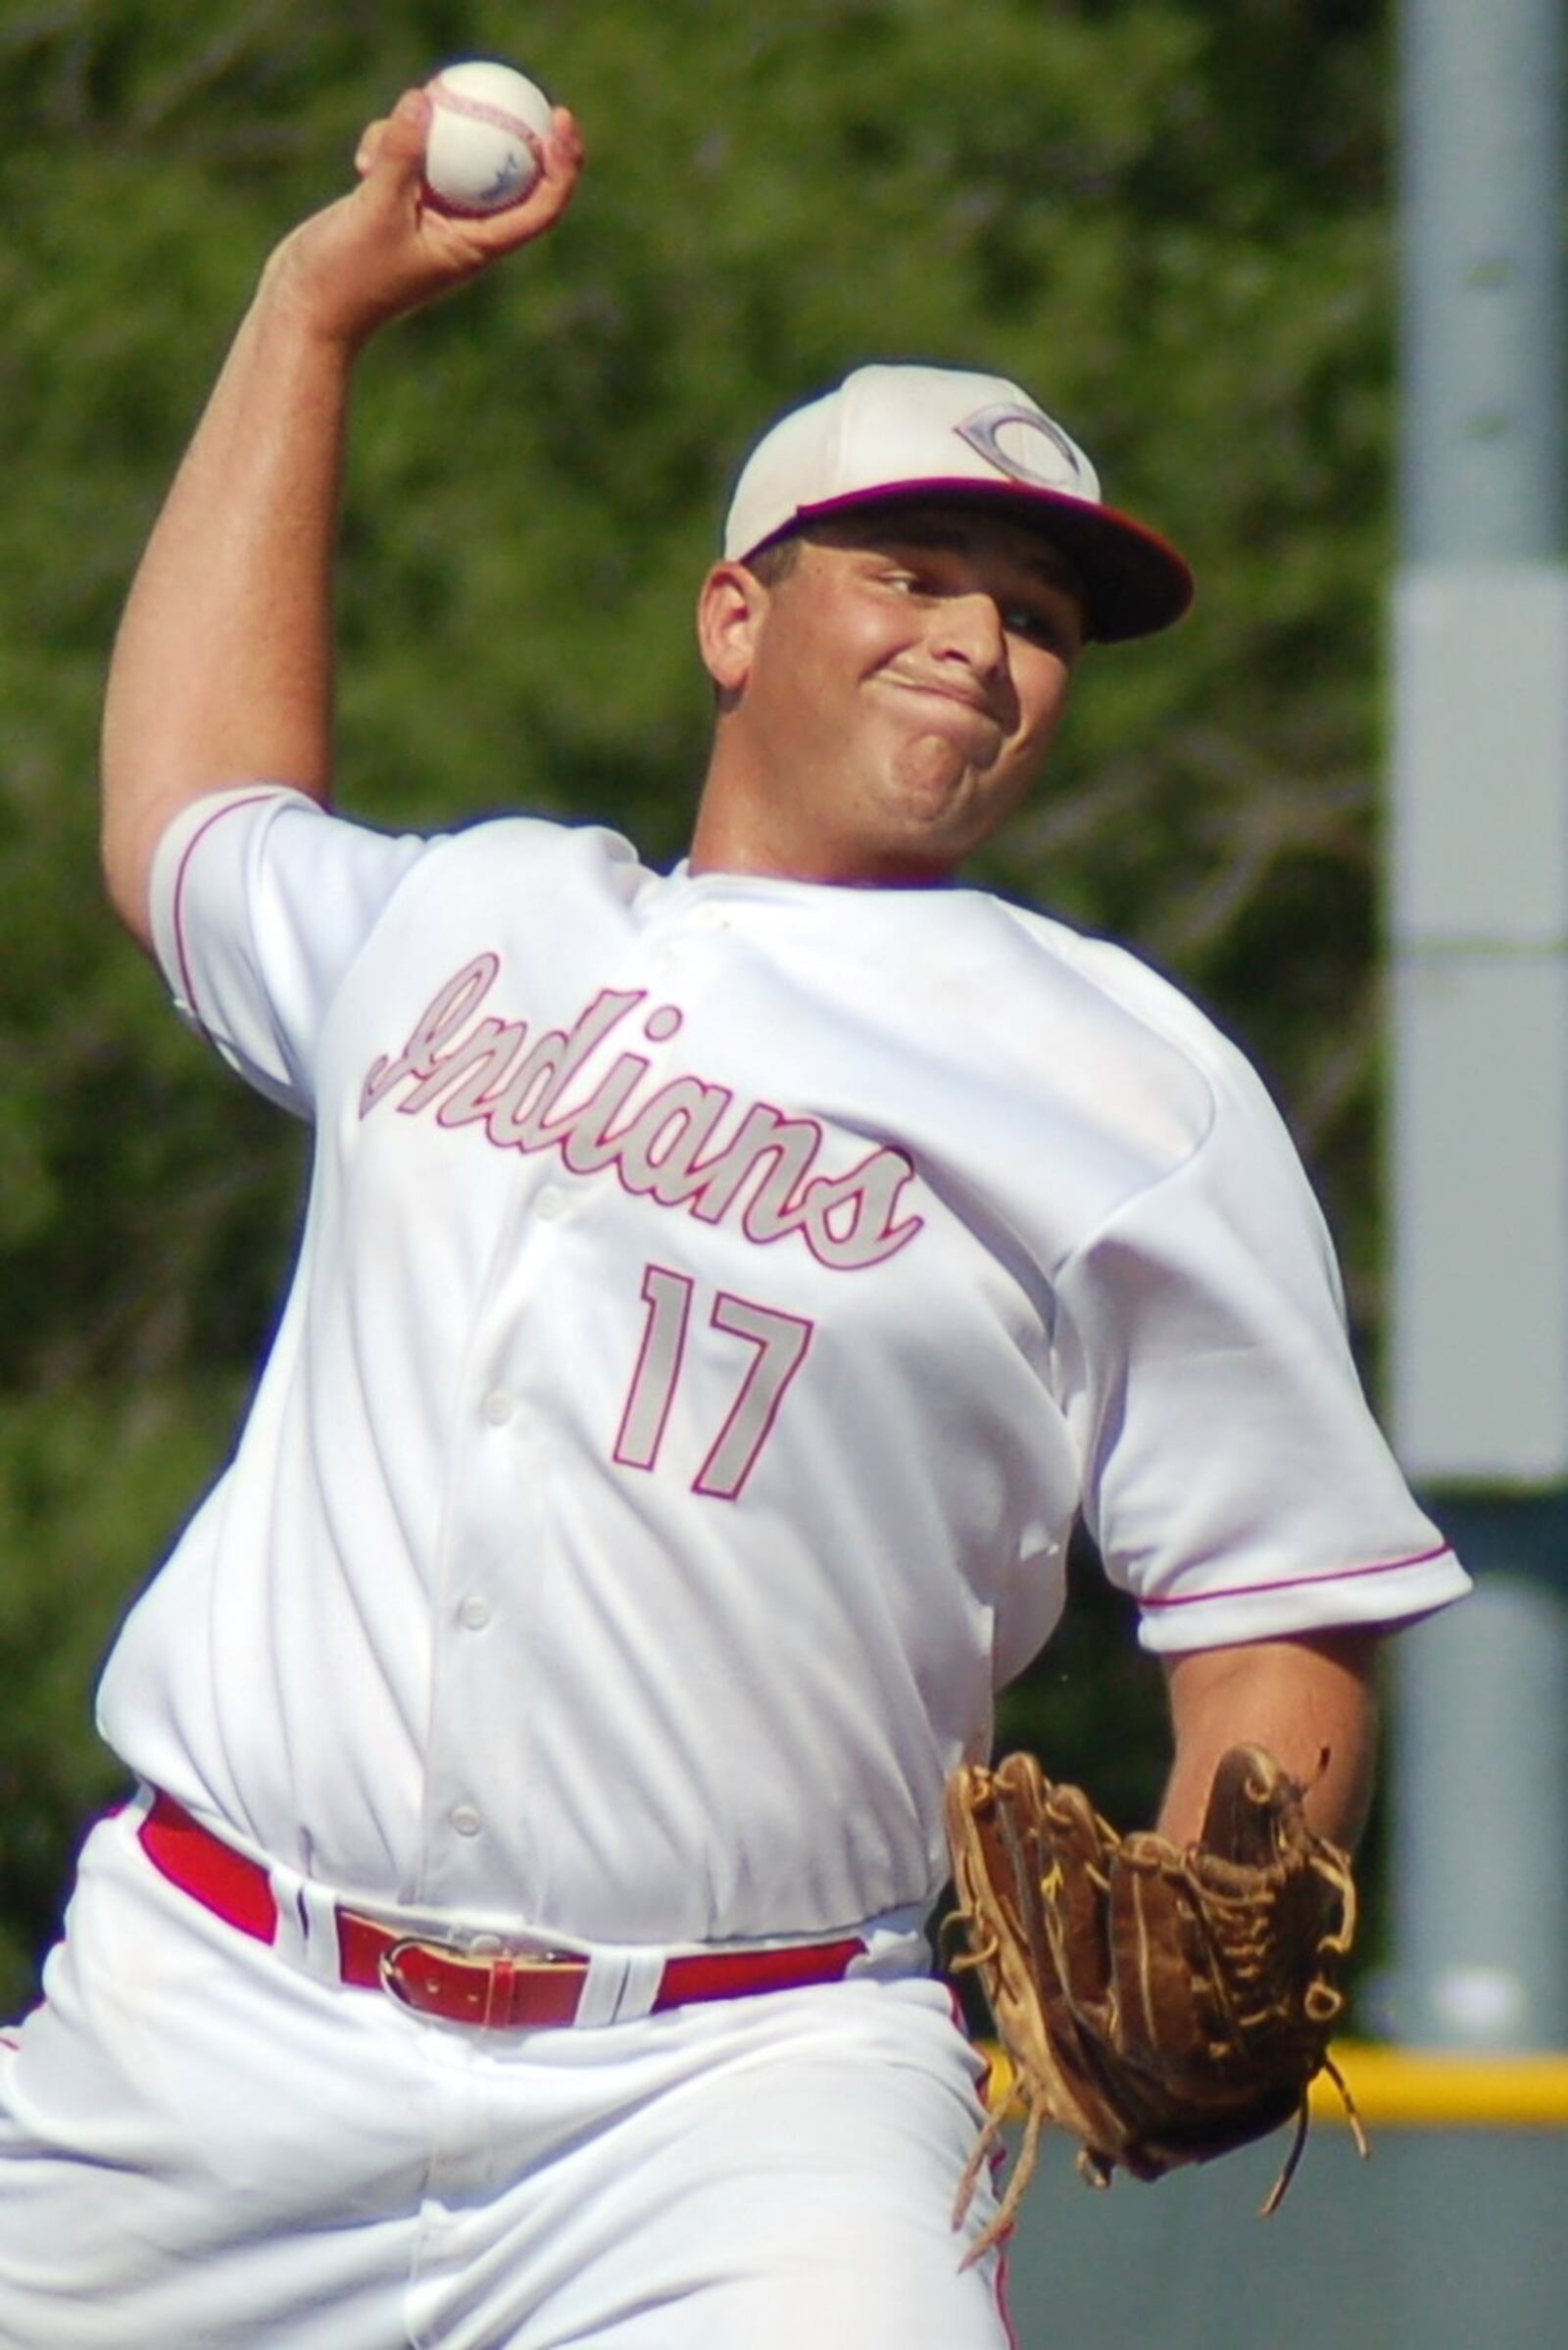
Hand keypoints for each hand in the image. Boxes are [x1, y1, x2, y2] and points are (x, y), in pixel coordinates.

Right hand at [260, 86, 584, 351]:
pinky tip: (360, 159)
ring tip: (378, 152)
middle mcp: (462, 232)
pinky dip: (389, 145)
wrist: (306, 307)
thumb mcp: (374, 210)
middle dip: (507, 130)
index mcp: (477, 246)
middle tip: (503, 87)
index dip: (563, 166)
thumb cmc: (347, 276)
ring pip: (449, 157)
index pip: (540, 207)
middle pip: (505, 174)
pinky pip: (411, 159)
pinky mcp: (399, 204)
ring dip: (421, 137)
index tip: (559, 122)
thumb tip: (423, 100)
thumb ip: (400, 155)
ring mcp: (431, 217)